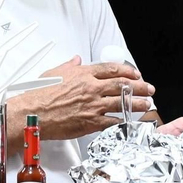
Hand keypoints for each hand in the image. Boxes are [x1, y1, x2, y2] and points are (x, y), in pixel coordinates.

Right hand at [8, 56, 155, 141]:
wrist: (32, 113)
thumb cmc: (39, 94)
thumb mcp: (54, 72)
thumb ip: (68, 66)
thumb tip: (76, 59)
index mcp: (84, 74)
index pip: (112, 69)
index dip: (128, 71)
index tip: (136, 74)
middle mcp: (92, 88)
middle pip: (123, 85)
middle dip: (140, 87)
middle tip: (149, 89)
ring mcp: (93, 106)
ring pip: (122, 103)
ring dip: (138, 104)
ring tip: (147, 105)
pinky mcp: (91, 122)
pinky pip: (112, 121)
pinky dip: (123, 121)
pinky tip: (130, 121)